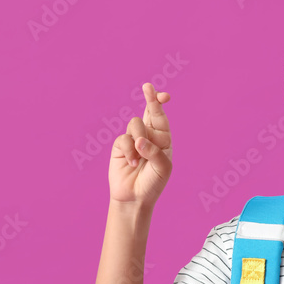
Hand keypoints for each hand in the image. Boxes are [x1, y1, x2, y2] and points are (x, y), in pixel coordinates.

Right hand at [109, 83, 173, 206]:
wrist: (135, 197)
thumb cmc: (153, 183)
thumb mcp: (162, 168)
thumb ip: (154, 152)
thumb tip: (139, 140)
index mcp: (163, 138)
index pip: (161, 117)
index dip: (159, 102)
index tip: (163, 95)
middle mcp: (149, 135)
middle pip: (148, 112)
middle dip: (150, 98)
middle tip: (147, 86)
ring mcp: (133, 139)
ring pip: (135, 124)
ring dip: (139, 141)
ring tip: (140, 160)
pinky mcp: (120, 145)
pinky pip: (123, 139)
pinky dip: (129, 152)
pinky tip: (132, 164)